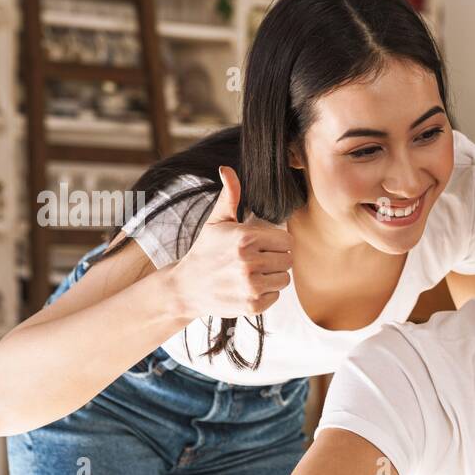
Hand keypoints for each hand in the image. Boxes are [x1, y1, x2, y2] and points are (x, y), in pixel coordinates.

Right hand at [170, 165, 293, 318]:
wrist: (187, 287)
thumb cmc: (205, 251)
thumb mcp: (217, 222)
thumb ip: (230, 197)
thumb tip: (227, 169)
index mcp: (245, 238)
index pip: (287, 241)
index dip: (277, 243)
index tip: (263, 246)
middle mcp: (249, 261)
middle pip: (288, 260)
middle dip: (276, 259)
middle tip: (257, 261)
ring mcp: (251, 285)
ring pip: (284, 279)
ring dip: (272, 277)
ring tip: (252, 274)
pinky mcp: (252, 305)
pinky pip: (276, 296)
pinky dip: (266, 293)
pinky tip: (248, 288)